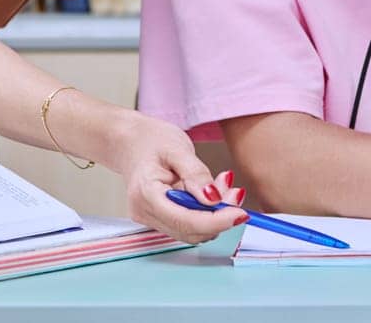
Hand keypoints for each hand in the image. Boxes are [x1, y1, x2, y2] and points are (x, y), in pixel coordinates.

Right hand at [105, 110, 249, 243]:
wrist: (130, 141)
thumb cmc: (149, 140)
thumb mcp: (177, 148)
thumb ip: (196, 174)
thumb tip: (214, 199)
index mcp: (146, 195)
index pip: (186, 221)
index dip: (217, 221)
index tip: (240, 213)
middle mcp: (146, 213)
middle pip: (191, 230)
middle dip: (219, 216)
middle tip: (235, 192)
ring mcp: (151, 218)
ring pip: (193, 230)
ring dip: (215, 214)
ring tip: (223, 184)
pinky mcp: (160, 218)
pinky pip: (189, 223)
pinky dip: (206, 211)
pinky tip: (211, 191)